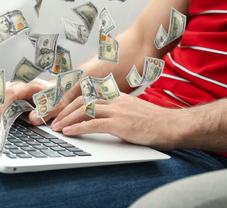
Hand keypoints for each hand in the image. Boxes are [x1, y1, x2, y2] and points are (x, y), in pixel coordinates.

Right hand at [0, 78, 53, 124]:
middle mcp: (20, 84)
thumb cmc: (58, 97)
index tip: (0, 118)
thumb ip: (46, 112)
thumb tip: (33, 118)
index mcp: (31, 85)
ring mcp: (15, 87)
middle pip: (1, 91)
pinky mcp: (12, 92)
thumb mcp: (58, 106)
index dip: (4, 105)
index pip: (13, 93)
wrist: (60, 91)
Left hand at [51, 93, 179, 150]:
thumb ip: (114, 110)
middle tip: (53, 121)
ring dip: (67, 120)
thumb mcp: (130, 111)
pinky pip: (94, 124)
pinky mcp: (121, 123)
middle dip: (64, 111)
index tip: (60, 110)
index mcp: (115, 96)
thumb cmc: (153, 121)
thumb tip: (98, 117)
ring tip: (56, 127)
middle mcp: (114, 100)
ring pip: (84, 111)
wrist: (173, 126)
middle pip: (82, 101)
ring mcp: (117, 110)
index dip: (71, 102)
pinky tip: (69, 132)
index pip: (87, 95)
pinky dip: (78, 128)